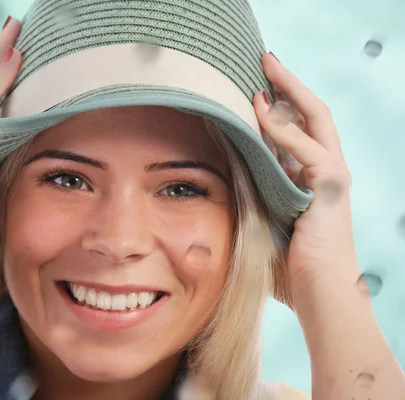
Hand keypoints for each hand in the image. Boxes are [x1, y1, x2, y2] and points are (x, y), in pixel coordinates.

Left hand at [253, 53, 357, 301]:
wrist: (318, 298)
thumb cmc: (289, 269)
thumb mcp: (262, 221)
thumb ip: (251, 196)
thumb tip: (219, 180)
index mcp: (309, 178)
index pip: (298, 128)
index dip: (279, 104)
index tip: (255, 86)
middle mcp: (326, 171)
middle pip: (312, 113)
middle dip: (289, 84)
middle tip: (265, 59)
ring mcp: (332, 177)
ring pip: (315, 119)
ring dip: (289, 91)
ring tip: (266, 69)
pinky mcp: (332, 188)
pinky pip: (306, 149)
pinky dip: (284, 130)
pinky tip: (261, 111)